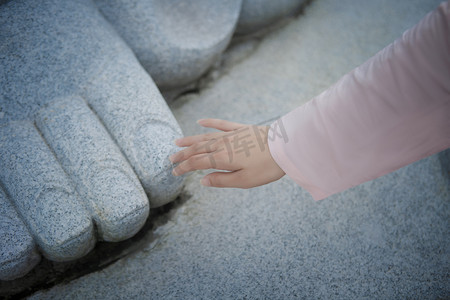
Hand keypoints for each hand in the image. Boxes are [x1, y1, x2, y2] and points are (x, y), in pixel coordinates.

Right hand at [170, 119, 284, 187]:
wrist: (285, 147)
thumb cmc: (267, 167)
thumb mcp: (244, 181)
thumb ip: (221, 180)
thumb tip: (202, 181)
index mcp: (222, 159)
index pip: (197, 163)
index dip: (184, 167)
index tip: (174, 172)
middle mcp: (222, 145)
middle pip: (197, 149)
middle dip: (183, 154)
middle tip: (171, 157)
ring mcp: (231, 135)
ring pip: (205, 137)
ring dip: (191, 140)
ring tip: (178, 142)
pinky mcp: (241, 129)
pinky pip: (221, 124)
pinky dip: (210, 123)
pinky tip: (201, 121)